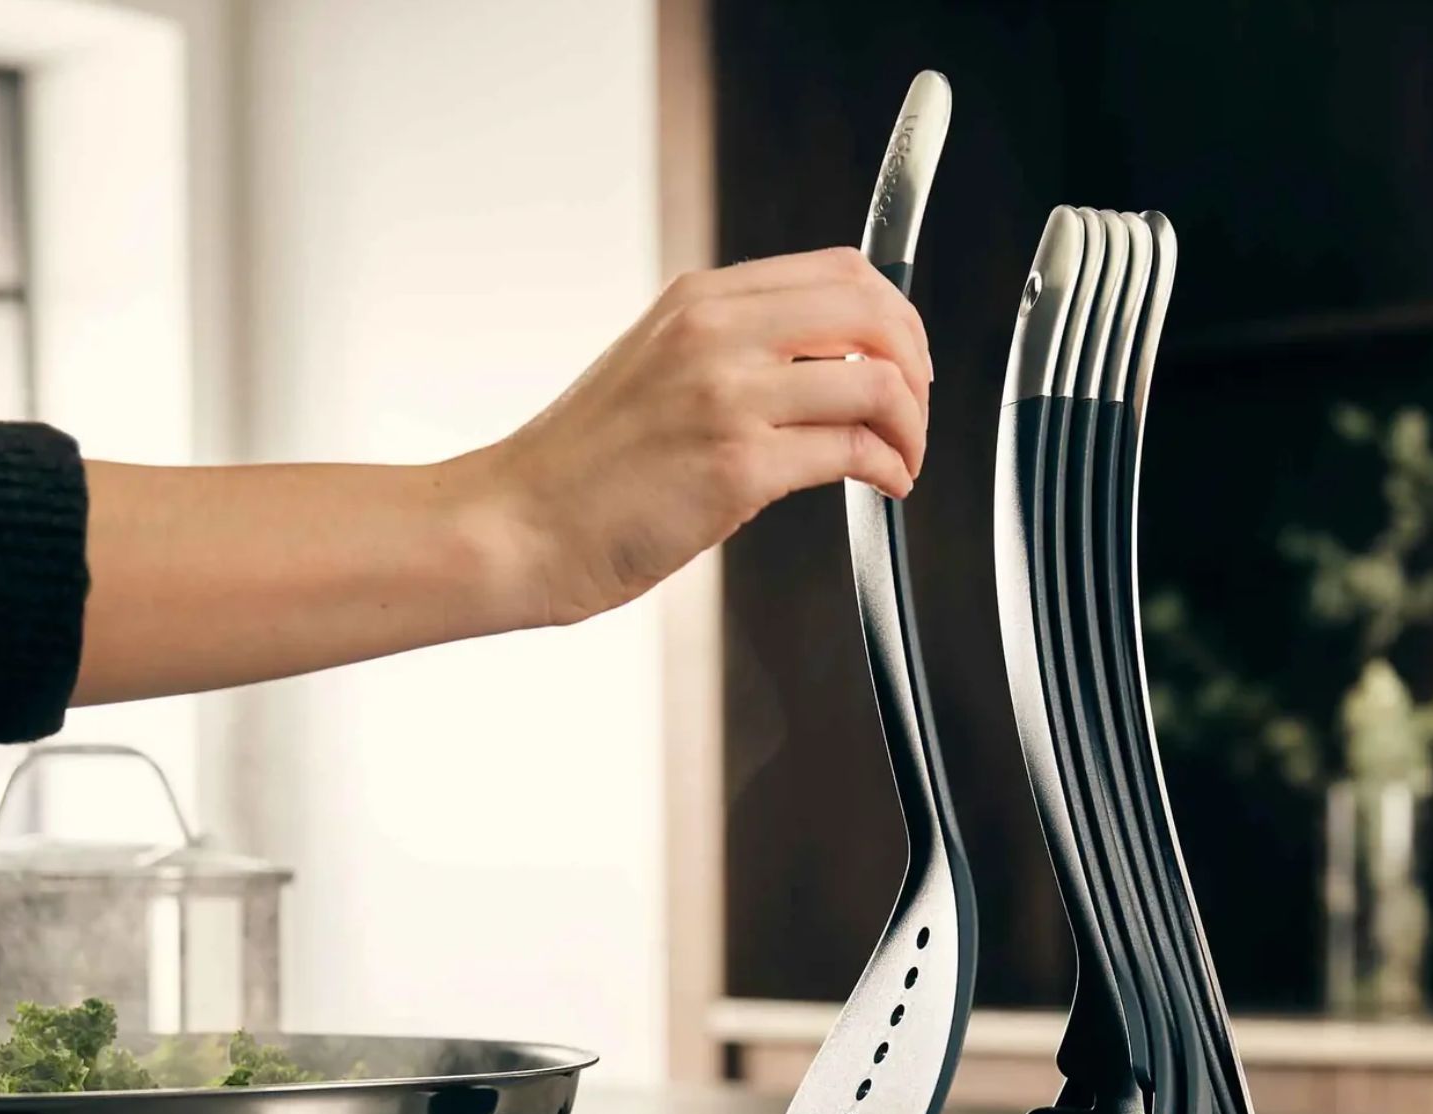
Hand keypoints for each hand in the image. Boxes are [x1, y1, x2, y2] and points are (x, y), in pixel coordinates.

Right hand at [472, 246, 932, 627]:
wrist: (515, 524)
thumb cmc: (579, 469)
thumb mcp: (652, 369)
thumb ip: (726, 352)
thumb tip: (817, 365)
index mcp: (698, 301)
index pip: (837, 271)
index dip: (894, 313)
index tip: (903, 357)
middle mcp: (716, 334)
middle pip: (872, 310)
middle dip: (917, 362)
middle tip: (915, 410)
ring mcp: (728, 397)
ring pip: (876, 381)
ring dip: (911, 426)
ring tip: (902, 460)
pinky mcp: (738, 467)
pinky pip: (852, 450)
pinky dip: (888, 468)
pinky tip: (884, 485)